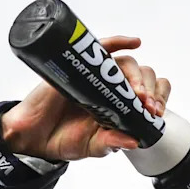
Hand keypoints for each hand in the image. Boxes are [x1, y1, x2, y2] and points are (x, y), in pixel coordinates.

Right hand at [0, 36, 171, 161]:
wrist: (33, 136)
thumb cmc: (63, 139)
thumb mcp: (93, 146)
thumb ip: (111, 143)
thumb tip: (134, 142)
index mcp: (118, 107)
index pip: (145, 96)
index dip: (156, 101)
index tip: (156, 114)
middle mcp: (109, 89)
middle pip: (139, 78)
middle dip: (148, 91)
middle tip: (147, 106)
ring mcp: (95, 77)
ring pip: (125, 64)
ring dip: (137, 76)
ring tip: (138, 93)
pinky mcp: (79, 67)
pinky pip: (102, 48)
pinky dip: (119, 42)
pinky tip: (134, 42)